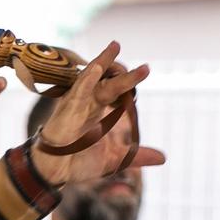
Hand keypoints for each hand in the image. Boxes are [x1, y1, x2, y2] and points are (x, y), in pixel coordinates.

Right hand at [28, 40, 155, 180]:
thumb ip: (138, 155)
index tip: (143, 83)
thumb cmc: (80, 162)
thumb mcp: (116, 159)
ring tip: (115, 47)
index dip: (131, 85)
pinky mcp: (67, 107)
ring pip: (92, 75)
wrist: (57, 172)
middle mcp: (90, 102)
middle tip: (146, 69)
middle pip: (110, 81)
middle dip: (127, 75)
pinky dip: (86, 78)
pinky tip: (96, 68)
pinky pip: (77, 89)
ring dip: (104, 61)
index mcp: (101, 110)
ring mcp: (78, 102)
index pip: (119, 90)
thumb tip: (163, 158)